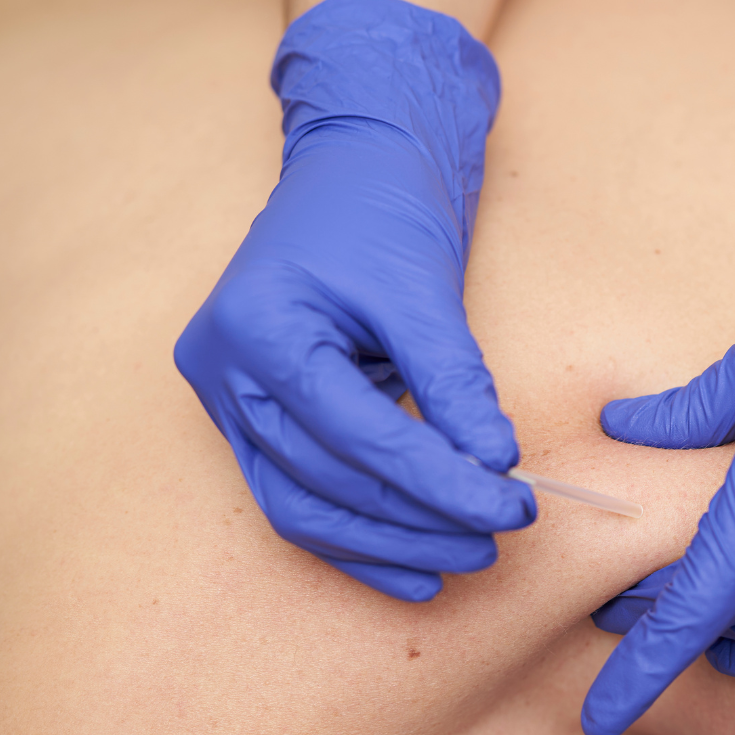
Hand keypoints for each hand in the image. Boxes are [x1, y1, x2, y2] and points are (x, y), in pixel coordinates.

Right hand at [176, 0, 534, 600]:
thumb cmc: (382, 208)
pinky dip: (358, 538)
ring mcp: (225, 400)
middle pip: (326, 479)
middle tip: (499, 536)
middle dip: (418, 518)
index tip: (512, 503)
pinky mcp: (251, 418)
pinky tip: (417, 569)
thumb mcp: (425, 286)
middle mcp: (222, 371)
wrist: (350, 165)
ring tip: (468, 556)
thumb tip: (495, 465)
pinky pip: (298, 497)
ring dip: (389, 542)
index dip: (439, 480)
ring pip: (304, 505)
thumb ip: (454, 380)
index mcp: (257, 327)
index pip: (356, 433)